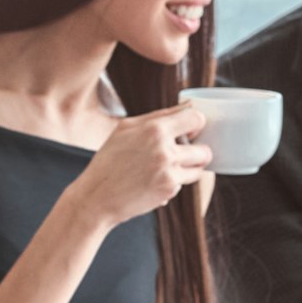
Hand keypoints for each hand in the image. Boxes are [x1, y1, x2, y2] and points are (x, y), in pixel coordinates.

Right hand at [60, 103, 210, 231]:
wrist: (97, 196)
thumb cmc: (109, 160)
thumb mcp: (126, 129)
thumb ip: (158, 116)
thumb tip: (188, 105)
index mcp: (154, 128)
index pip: (196, 118)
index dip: (197, 124)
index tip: (191, 131)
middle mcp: (164, 150)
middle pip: (204, 149)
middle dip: (199, 152)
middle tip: (184, 154)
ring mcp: (168, 172)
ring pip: (199, 168)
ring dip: (190, 169)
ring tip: (170, 169)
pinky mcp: (168, 190)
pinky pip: (183, 183)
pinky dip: (173, 183)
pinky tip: (153, 183)